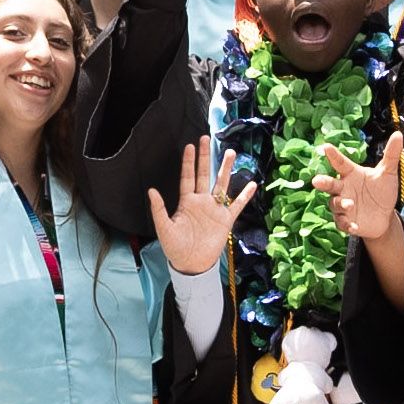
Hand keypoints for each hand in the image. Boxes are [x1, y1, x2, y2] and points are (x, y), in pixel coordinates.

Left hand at [146, 142, 255, 275]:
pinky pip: (237, 205)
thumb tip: (151, 190)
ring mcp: (215, 210)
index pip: (187, 177)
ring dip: (225, 169)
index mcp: (186, 202)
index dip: (188, 162)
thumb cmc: (175, 247)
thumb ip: (159, 209)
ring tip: (230, 153)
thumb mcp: (164, 228)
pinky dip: (244, 195)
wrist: (192, 264)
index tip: (190, 146)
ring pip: (221, 184)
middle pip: (204, 174)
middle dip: (205, 157)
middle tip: (206, 139)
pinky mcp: (225, 220)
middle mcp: (201, 202)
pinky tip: (252, 184)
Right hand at [312, 134, 403, 242]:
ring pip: (334, 204)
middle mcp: (343, 188)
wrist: (385, 216)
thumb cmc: (382, 191)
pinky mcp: (346, 221)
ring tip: (350, 204)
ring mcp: (343, 205)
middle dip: (323, 182)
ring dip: (340, 204)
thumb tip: (398, 134)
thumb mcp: (388, 173)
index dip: (333, 155)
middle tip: (316, 180)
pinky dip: (347, 225)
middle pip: (329, 184)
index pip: (340, 163)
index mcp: (350, 174)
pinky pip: (342, 223)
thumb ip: (391, 155)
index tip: (326, 147)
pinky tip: (355, 227)